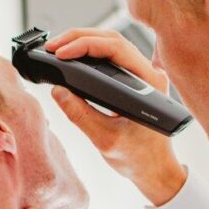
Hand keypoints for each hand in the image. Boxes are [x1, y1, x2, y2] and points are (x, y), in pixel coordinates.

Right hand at [46, 28, 187, 205]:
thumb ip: (80, 115)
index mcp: (149, 83)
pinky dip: (90, 52)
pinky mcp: (134, 80)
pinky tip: (73, 56)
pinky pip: (112, 57)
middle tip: (52, 47)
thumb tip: (58, 91)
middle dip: (79, 37)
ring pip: (112, 45)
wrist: (156, 170)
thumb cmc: (139, 158)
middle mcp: (149, 74)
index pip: (115, 49)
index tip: (60, 54)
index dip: (84, 45)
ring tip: (58, 49)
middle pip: (112, 40)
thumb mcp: (105, 139)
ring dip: (84, 42)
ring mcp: (143, 75)